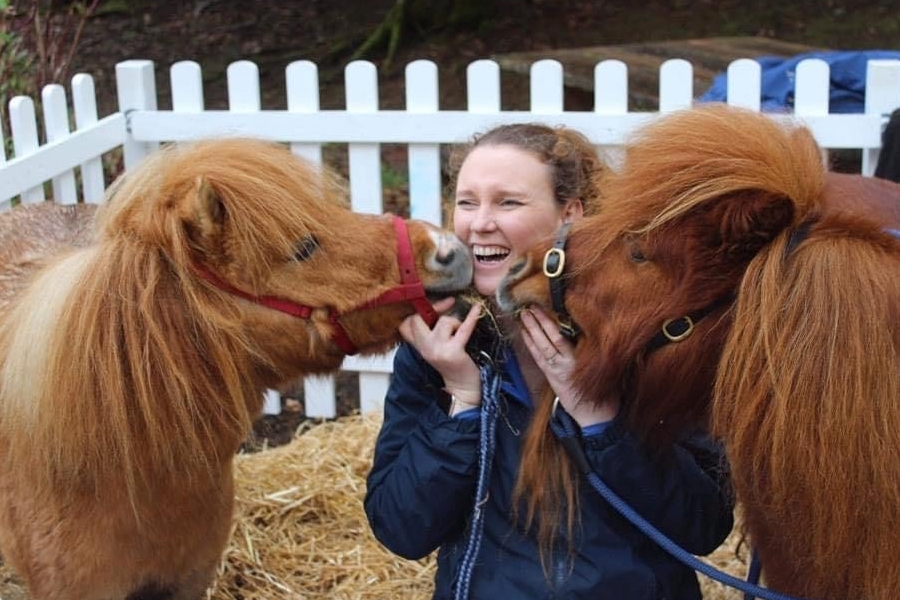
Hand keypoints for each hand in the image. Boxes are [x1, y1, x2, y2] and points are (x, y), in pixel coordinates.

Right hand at [399, 298, 482, 406]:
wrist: (463, 387)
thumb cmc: (452, 364)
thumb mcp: (434, 347)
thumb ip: (430, 331)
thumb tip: (442, 303)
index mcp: (418, 346)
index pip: (404, 325)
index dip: (416, 311)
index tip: (431, 305)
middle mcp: (425, 348)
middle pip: (417, 319)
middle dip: (434, 308)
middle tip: (448, 304)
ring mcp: (437, 350)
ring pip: (443, 321)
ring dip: (455, 322)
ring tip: (460, 331)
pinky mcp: (453, 352)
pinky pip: (463, 328)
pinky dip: (471, 317)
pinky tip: (477, 308)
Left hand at [519, 307, 618, 426]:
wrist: (595, 417)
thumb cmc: (605, 391)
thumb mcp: (604, 367)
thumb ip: (594, 349)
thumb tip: (590, 326)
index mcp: (578, 361)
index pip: (561, 338)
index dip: (550, 322)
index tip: (545, 306)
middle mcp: (564, 365)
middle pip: (548, 340)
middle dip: (538, 323)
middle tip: (529, 306)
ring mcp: (555, 371)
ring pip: (540, 348)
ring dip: (531, 331)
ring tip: (523, 315)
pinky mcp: (551, 377)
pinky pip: (538, 358)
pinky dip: (530, 345)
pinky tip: (524, 334)